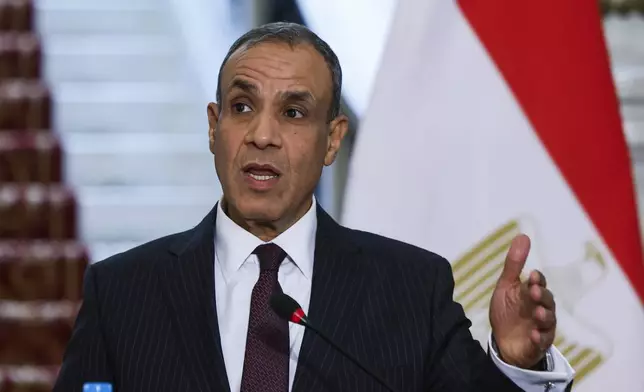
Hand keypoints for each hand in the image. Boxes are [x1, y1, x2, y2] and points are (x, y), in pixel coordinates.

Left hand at [489, 234, 555, 368]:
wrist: (504, 341)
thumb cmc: (508, 311)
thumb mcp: (507, 286)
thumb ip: (514, 264)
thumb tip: (523, 236)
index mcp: (532, 293)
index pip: (539, 284)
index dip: (538, 280)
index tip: (532, 275)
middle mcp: (541, 308)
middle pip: (547, 301)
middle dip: (542, 296)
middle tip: (534, 291)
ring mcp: (541, 327)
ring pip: (548, 321)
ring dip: (544, 316)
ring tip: (537, 313)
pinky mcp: (538, 344)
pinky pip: (542, 342)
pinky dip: (539, 338)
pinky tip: (533, 335)